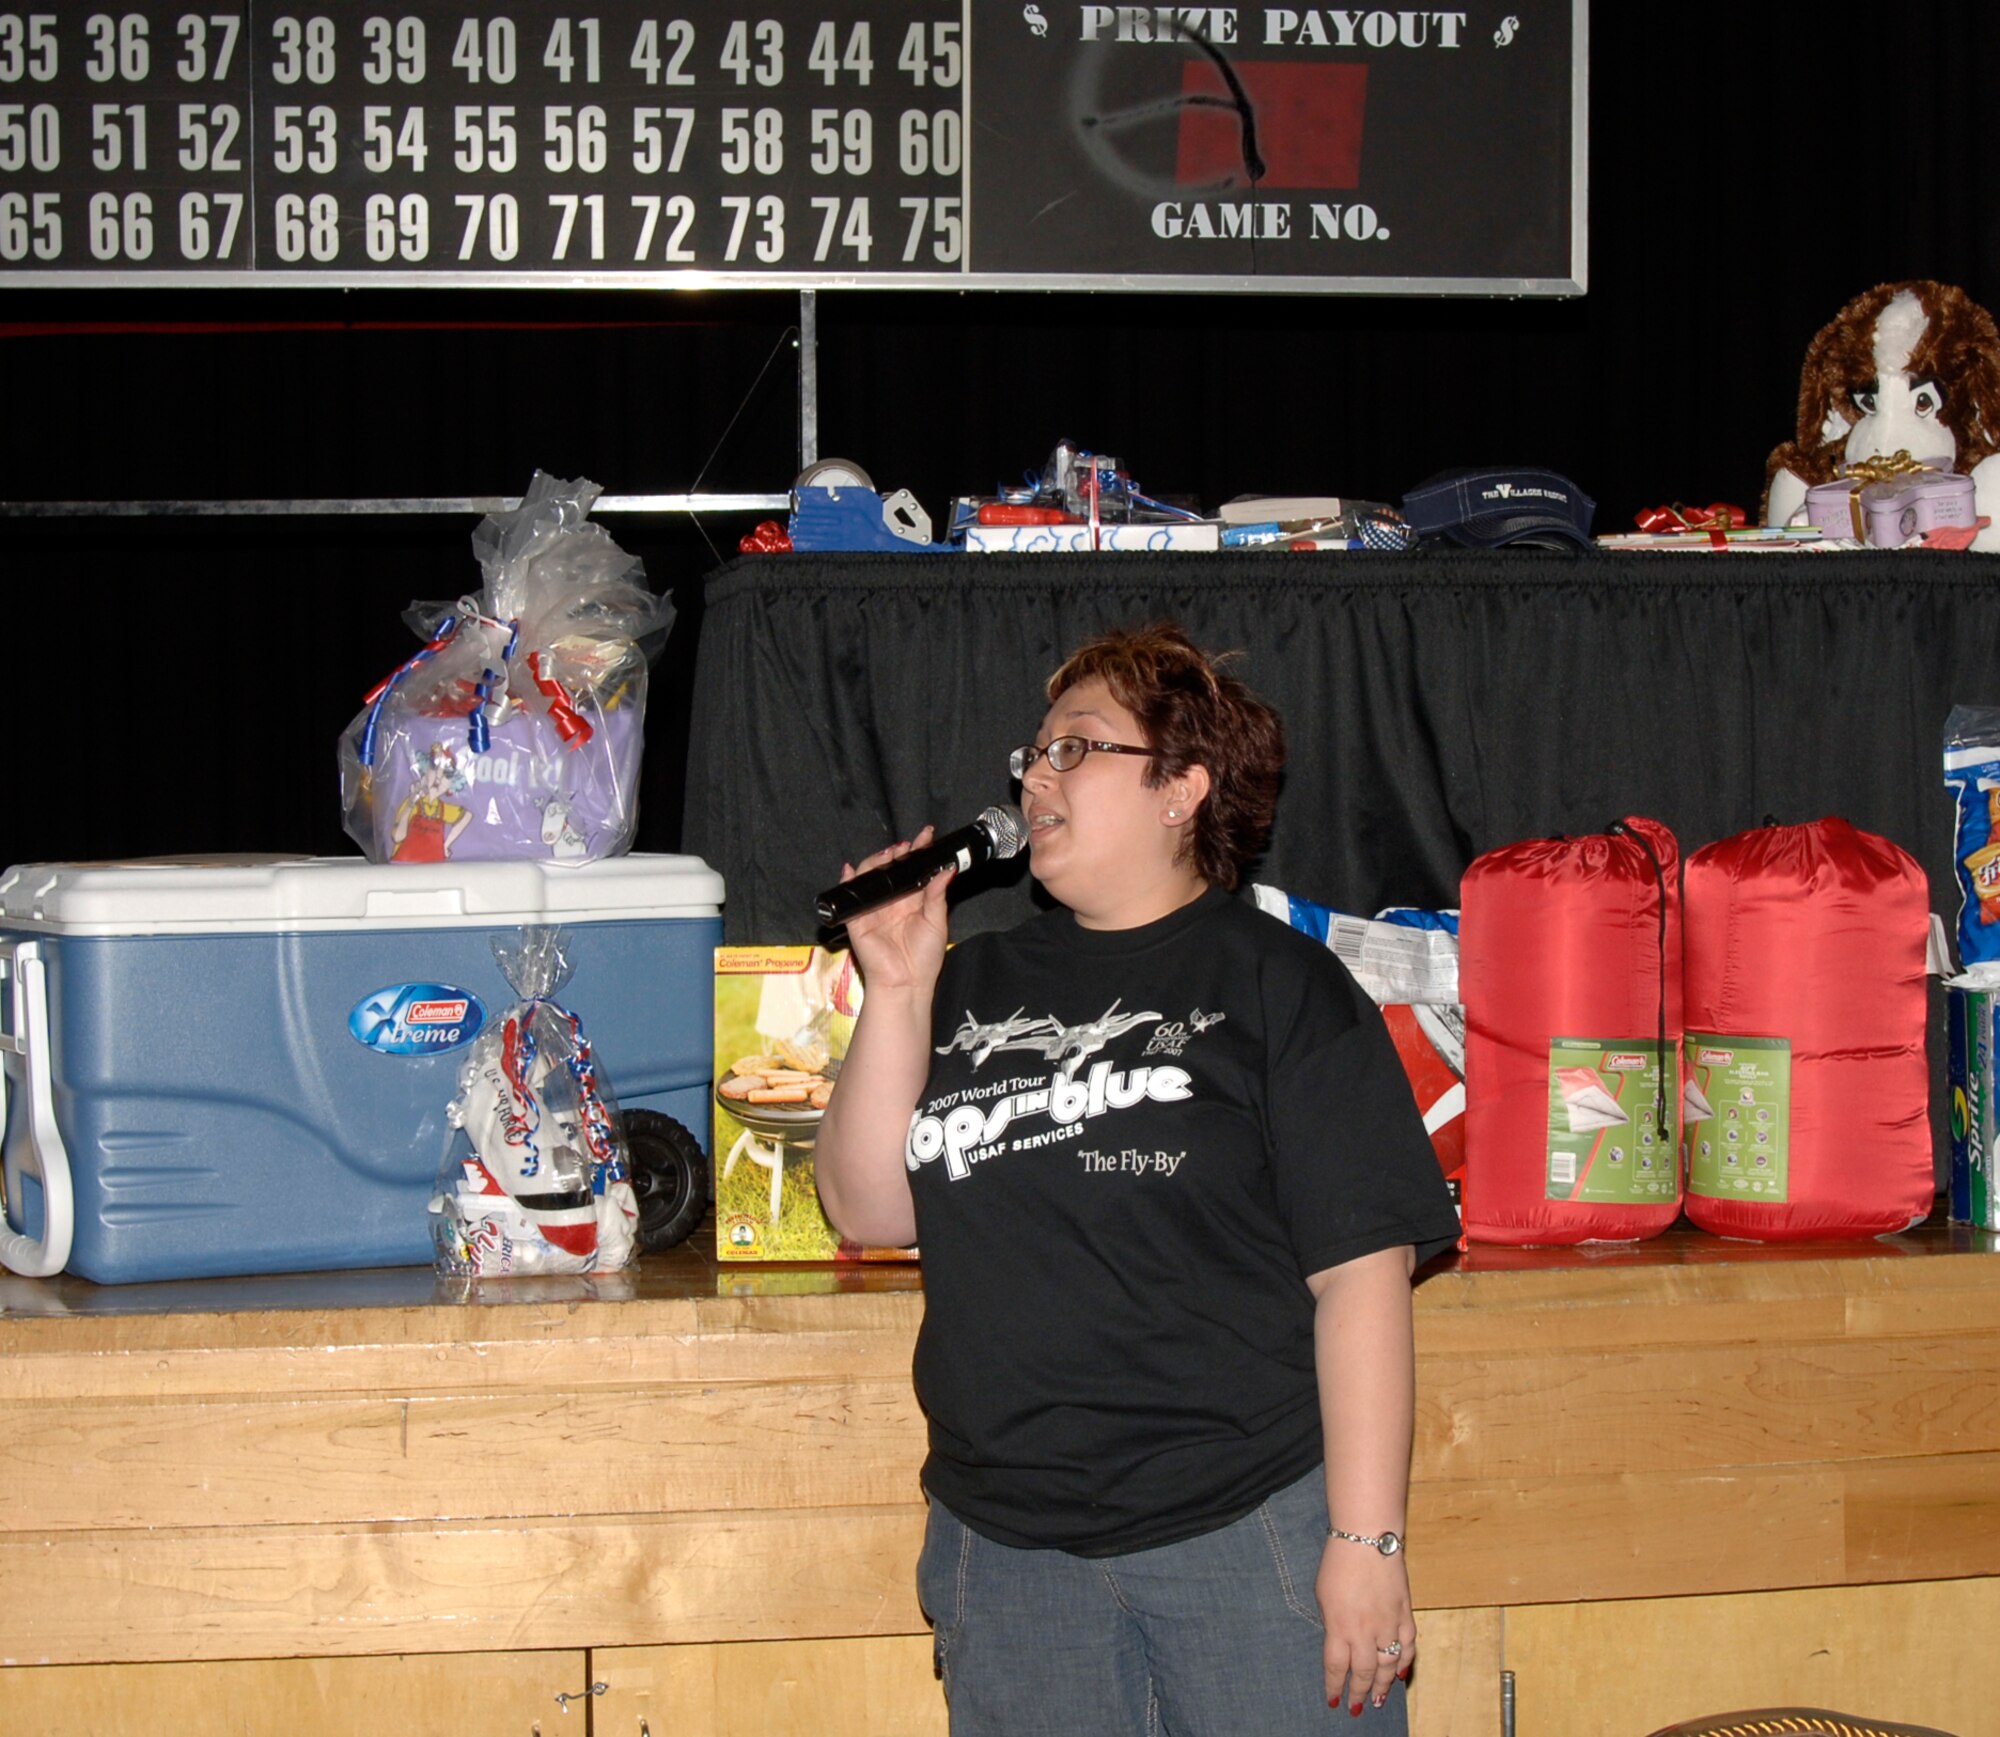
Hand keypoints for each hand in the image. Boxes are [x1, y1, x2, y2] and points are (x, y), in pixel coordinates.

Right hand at [834, 826, 951, 993]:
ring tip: (890, 854)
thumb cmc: (924, 957)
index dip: (918, 852)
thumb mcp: (936, 921)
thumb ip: (938, 894)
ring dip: (877, 861)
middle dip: (897, 853)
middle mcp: (892, 901)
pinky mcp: (857, 919)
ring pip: (870, 877)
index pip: (913, 870)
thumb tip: (947, 869)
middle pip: (890, 869)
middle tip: (907, 845)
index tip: (927, 836)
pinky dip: (848, 880)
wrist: (906, 983)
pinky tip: (851, 869)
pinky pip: (850, 897)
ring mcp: (873, 909)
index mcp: (911, 901)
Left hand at [1316, 1538, 1414, 1715]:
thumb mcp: (1322, 1595)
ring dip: (1382, 1685)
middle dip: (1359, 1693)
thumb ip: (1331, 1622)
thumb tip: (1339, 1641)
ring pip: (1388, 1665)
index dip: (1334, 1687)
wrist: (1367, 1538)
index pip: (1336, 1667)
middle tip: (1357, 1709)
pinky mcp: (1405, 1614)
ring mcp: (1388, 1624)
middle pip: (1363, 1673)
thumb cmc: (1338, 1562)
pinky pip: (1407, 1646)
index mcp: (1339, 1626)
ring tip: (1377, 1700)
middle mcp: (1364, 1631)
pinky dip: (1405, 1662)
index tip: (1333, 1702)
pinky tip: (1400, 1673)